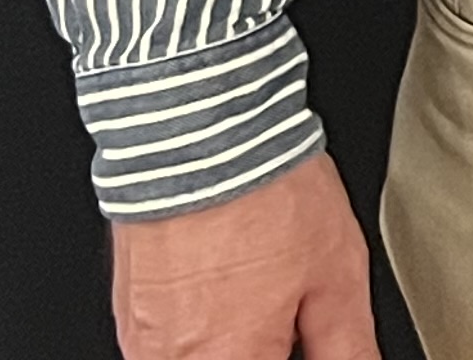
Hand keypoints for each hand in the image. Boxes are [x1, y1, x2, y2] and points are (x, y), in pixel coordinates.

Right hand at [107, 151, 379, 359]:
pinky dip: (199, 324)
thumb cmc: (266, 196)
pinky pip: (167, 341)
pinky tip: (224, 280)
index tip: (301, 335)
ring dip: (232, 339)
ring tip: (256, 287)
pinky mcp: (125, 311)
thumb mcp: (339, 275)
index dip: (289, 348)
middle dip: (264, 344)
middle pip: (234, 359)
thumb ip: (347, 345)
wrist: (200, 134)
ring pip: (198, 355)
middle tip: (284, 306)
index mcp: (232, 358)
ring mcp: (142, 339)